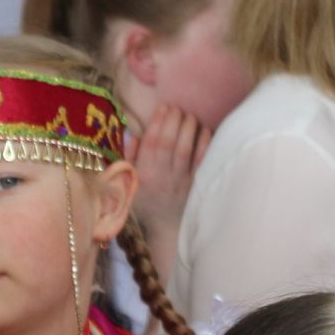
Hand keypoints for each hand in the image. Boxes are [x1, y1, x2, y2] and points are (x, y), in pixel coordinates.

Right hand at [129, 104, 209, 238]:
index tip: (163, 107)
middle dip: (174, 121)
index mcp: (143, 175)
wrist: (165, 228)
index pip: (150, 143)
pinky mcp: (196, 185)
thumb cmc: (145, 202)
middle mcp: (162, 177)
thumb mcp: (129, 182)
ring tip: (190, 114)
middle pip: (169, 143)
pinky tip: (205, 129)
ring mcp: (181, 181)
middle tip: (178, 107)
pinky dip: (204, 143)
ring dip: (188, 128)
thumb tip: (133, 133)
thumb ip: (130, 157)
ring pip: (185, 149)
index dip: (158, 122)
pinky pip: (202, 160)